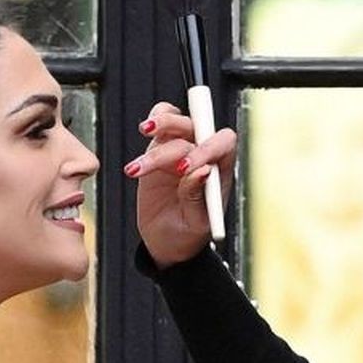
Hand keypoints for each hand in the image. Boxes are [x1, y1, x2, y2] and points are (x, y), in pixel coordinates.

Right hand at [126, 101, 238, 269]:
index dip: (207, 149)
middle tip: (160, 155)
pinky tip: (145, 130)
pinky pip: (160, 124)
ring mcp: (181, 149)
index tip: (187, 167)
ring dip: (160, 130)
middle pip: (198, 126)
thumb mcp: (195, 224)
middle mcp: (203, 155)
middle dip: (180, 135)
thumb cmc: (188, 233)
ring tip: (140, 165)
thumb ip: (196, 197)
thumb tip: (200, 171)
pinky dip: (153, 121)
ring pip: (176, 122)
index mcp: (220, 171)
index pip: (223, 144)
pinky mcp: (161, 148)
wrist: (166, 240)